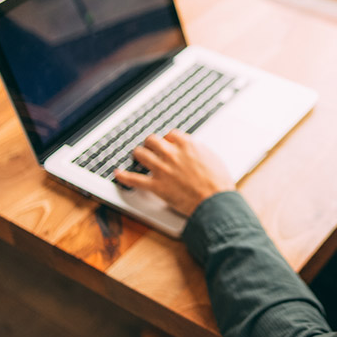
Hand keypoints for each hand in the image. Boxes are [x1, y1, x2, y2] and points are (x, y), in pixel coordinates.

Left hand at [115, 129, 234, 216]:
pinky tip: (118, 174)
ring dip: (138, 154)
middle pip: (152, 140)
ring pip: (141, 154)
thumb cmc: (218, 183)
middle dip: (151, 143)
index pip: (170, 134)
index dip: (168, 139)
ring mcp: (162, 169)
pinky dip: (124, 176)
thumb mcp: (212, 157)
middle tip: (151, 148)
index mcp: (187, 145)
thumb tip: (192, 149)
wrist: (215, 201)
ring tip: (138, 156)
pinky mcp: (156, 186)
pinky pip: (134, 179)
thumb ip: (198, 151)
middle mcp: (171, 154)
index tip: (168, 143)